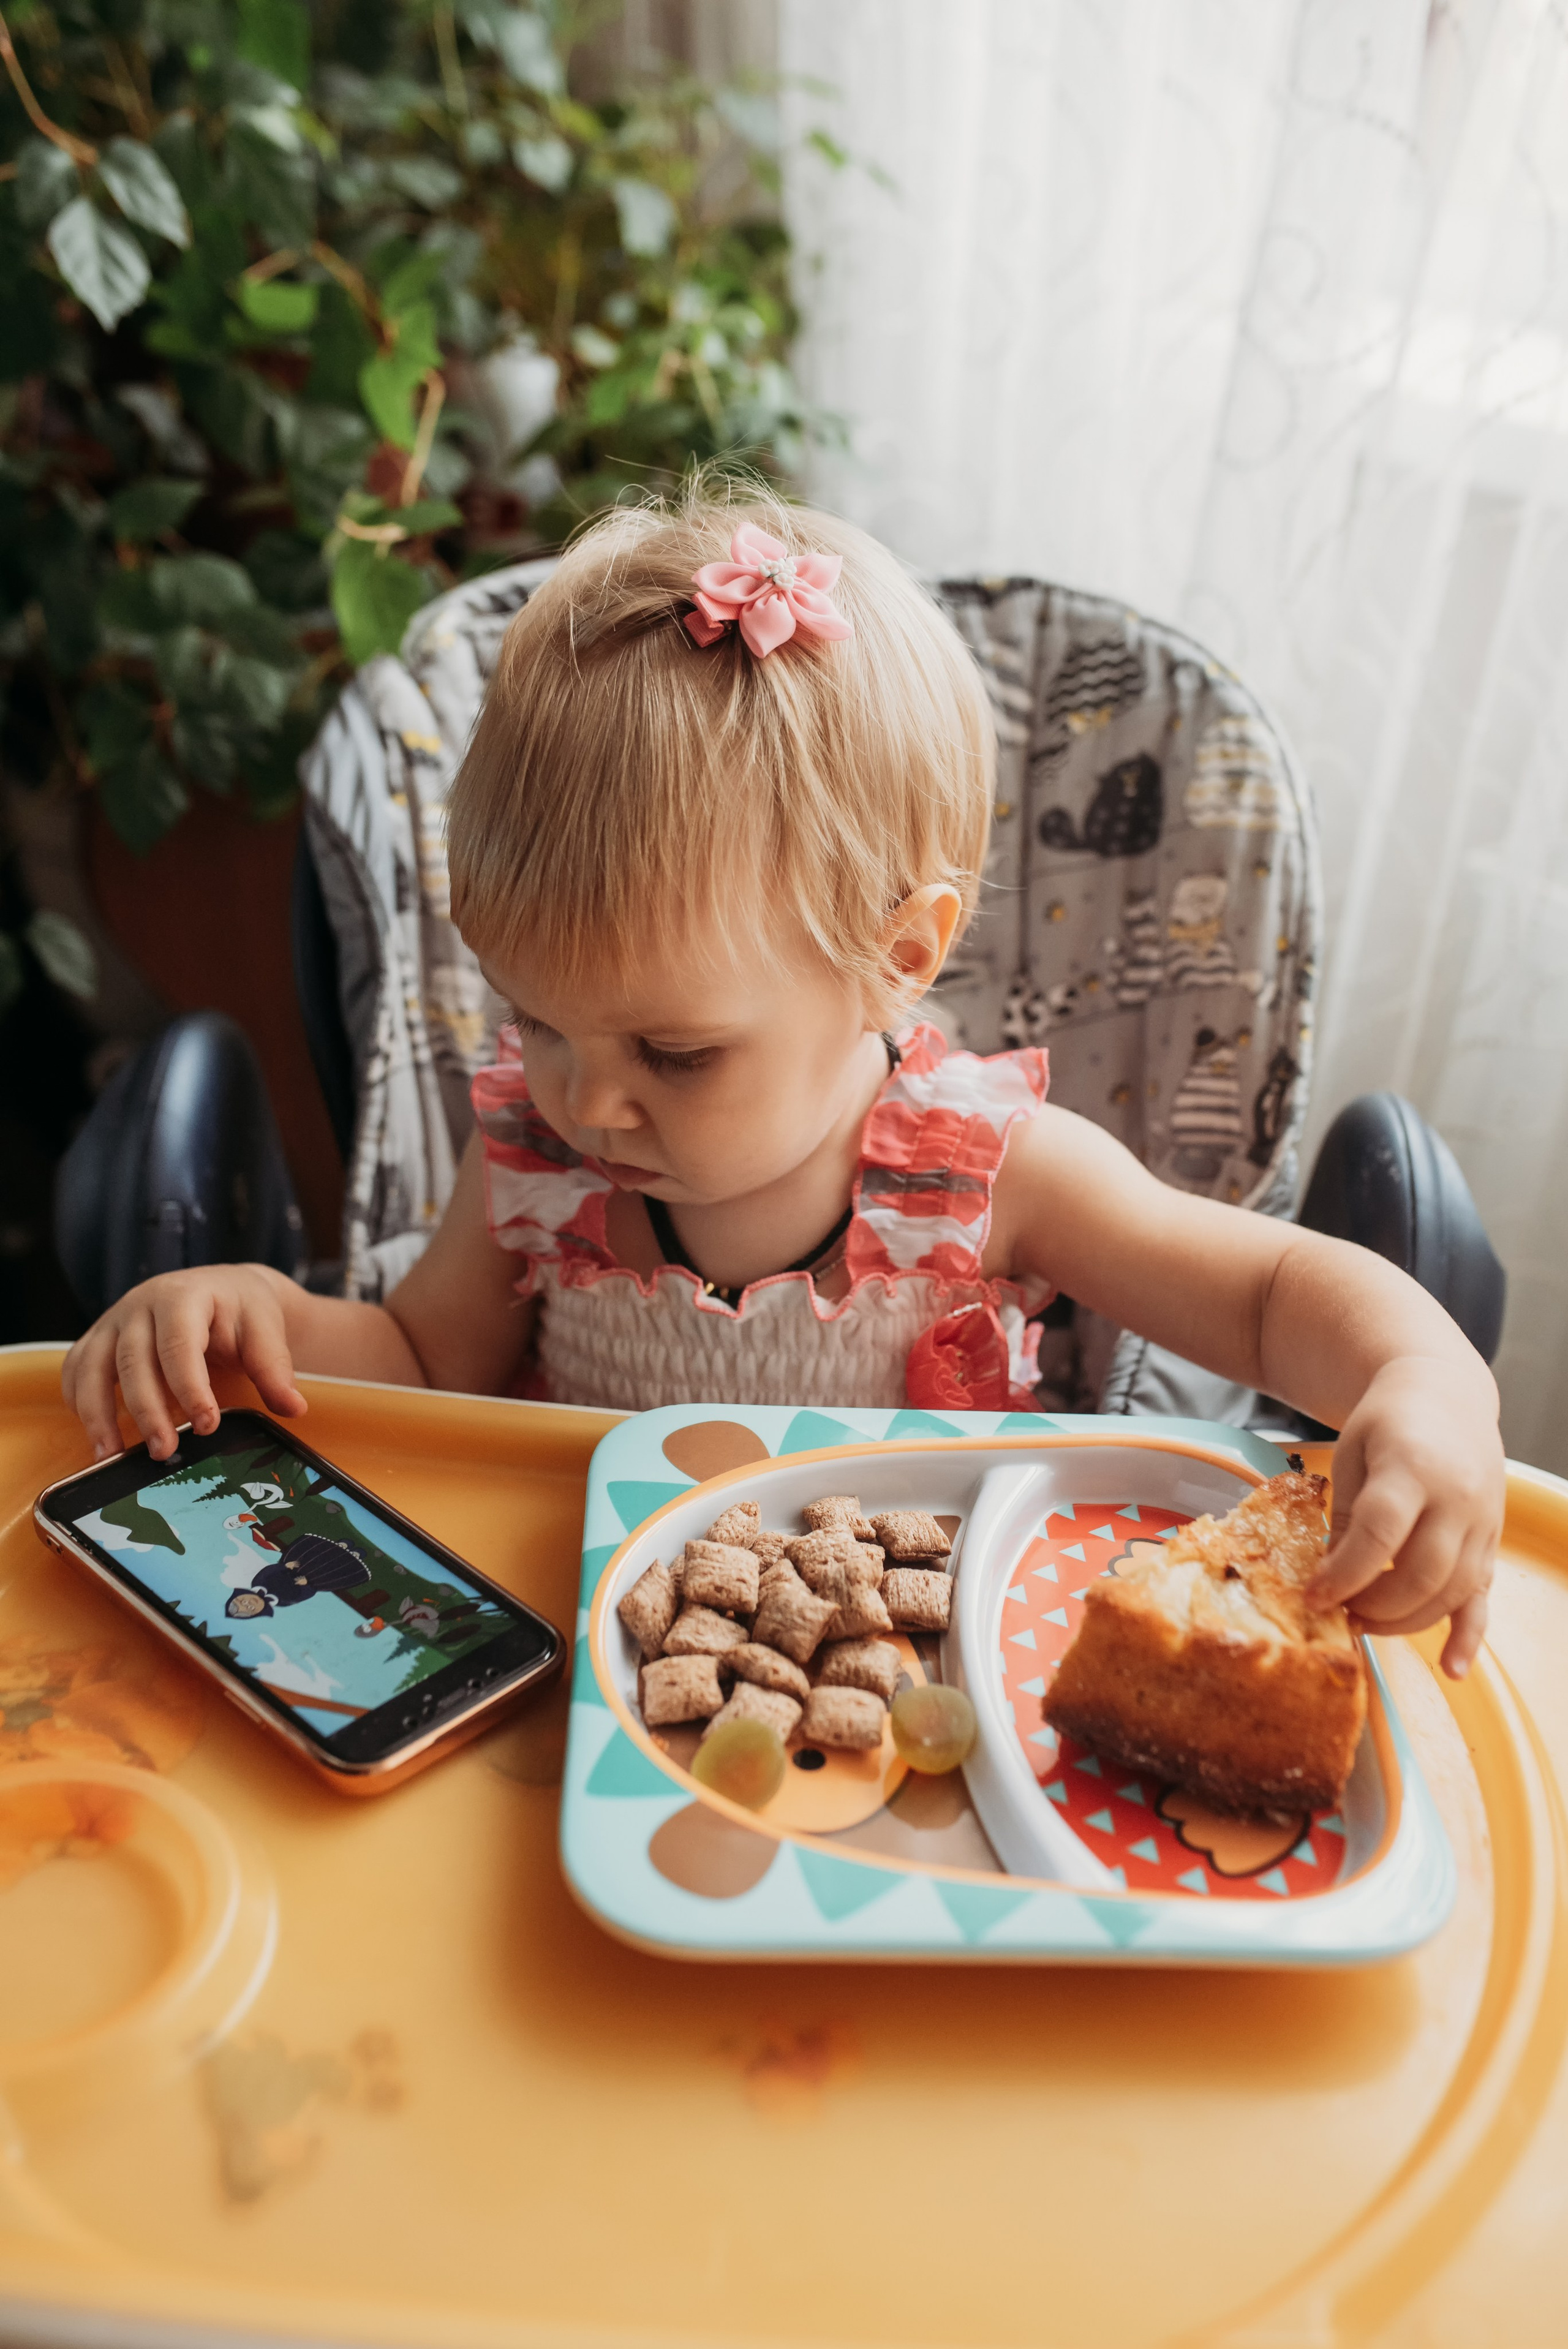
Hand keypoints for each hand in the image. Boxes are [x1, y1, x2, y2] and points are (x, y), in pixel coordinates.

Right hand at [62, 1266, 307, 1462]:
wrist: (221, 1288)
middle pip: (133, 1361)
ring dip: (99, 1415)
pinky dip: (79, 1403)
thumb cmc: (242, 1311)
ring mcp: (113, 1321)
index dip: (189, 1387)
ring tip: (112, 1458)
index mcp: (184, 1296)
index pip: (179, 1344)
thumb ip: (274, 1367)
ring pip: (93, 1367)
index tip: (207, 1425)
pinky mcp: (98, 1339)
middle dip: (147, 1411)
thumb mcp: (265, 1329)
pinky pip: (76, 1370)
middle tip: (164, 1452)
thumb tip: (292, 1408)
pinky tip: (97, 1436)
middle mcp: (141, 1305)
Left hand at [1313, 1355, 1503, 1677]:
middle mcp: (1456, 1497)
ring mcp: (1481, 1522)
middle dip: (1376, 1605)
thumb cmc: (1387, 1422)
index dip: (1345, 1574)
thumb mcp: (1351, 1453)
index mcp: (1412, 1467)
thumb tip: (1331, 1579)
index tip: (1314, 1598)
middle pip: (1421, 1572)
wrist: (1446, 1395)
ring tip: (1365, 1623)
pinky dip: (1468, 1636)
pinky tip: (1451, 1668)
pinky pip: (1483, 1597)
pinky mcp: (1491, 1542)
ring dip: (1407, 1621)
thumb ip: (1345, 1515)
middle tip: (1340, 1614)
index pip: (1380, 1534)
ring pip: (1452, 1592)